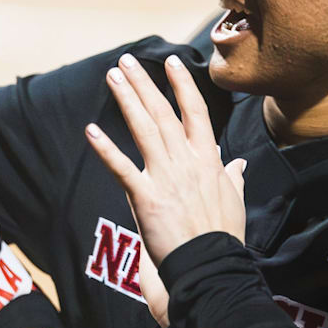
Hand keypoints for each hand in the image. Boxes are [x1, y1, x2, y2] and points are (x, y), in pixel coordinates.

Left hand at [85, 54, 246, 266]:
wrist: (211, 266)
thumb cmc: (223, 236)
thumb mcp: (234, 200)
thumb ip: (233, 177)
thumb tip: (237, 163)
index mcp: (208, 160)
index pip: (195, 112)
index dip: (182, 85)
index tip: (171, 62)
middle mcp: (186, 162)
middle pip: (163, 113)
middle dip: (144, 84)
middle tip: (127, 61)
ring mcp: (165, 177)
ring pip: (144, 130)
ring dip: (127, 101)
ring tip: (113, 77)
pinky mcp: (146, 197)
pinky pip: (122, 167)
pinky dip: (106, 148)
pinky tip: (91, 130)